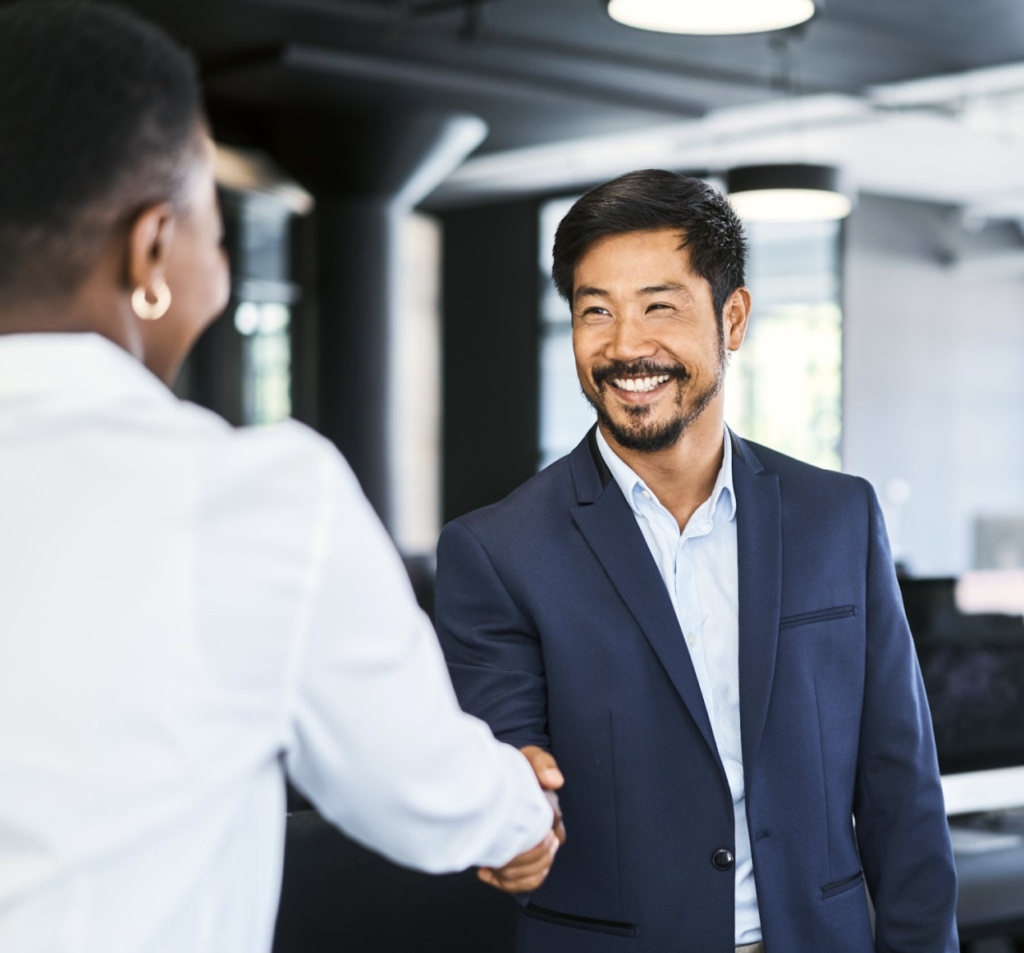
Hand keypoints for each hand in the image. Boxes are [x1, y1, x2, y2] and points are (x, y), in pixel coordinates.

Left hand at [475, 746, 566, 893]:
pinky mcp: (520, 860)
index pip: (552, 841)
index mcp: (551, 815)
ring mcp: (533, 850)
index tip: (514, 838)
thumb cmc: (518, 768)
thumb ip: (542, 764)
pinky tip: (485, 872)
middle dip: (518, 862)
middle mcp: (546, 836)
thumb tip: (554, 781)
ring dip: (510, 873)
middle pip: (541, 863)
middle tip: (495, 852)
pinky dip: (504, 883)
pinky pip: (522, 884)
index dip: (534, 845)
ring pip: (532, 877)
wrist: (500, 776)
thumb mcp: (530, 759)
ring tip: (489, 860)